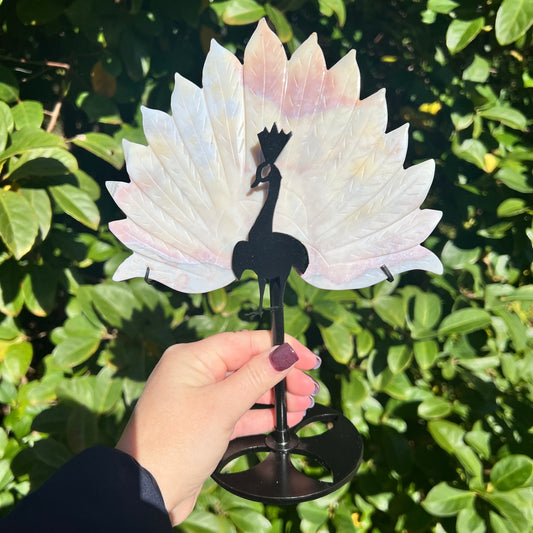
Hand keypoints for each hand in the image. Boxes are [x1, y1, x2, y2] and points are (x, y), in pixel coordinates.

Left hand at [116, 330, 318, 524]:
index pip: (245, 342)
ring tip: (304, 405)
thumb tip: (286, 351)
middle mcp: (196, 373)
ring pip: (247, 389)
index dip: (280, 347)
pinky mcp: (206, 422)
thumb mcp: (222, 405)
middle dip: (281, 376)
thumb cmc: (177, 442)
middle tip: (309, 389)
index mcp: (193, 358)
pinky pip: (240, 410)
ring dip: (276, 397)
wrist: (145, 492)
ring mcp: (201, 399)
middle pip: (248, 365)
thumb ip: (257, 376)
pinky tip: (286, 419)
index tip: (308, 358)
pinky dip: (262, 414)